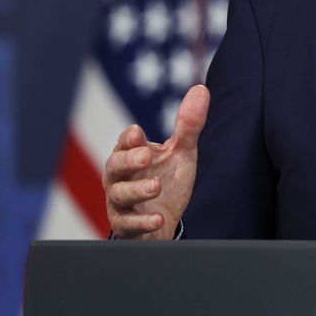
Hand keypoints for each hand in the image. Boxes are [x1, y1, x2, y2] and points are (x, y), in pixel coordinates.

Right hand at [104, 84, 207, 239]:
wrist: (163, 220)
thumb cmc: (166, 181)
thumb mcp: (181, 153)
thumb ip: (188, 125)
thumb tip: (201, 89)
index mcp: (130, 155)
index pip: (125, 142)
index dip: (130, 139)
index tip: (138, 134)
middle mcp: (120, 177)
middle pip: (115, 166)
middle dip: (128, 160)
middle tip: (145, 156)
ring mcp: (120, 202)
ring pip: (119, 195)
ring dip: (137, 190)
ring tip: (156, 187)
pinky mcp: (126, 226)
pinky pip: (129, 224)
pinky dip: (143, 222)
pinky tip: (158, 219)